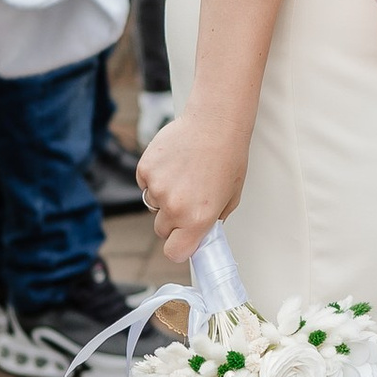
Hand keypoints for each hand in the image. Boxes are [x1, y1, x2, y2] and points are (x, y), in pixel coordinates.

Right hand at [136, 112, 245, 264]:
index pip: (174, 252)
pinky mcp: (145, 169)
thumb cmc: (228, 158)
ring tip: (184, 174)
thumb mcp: (231, 198)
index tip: (182, 240)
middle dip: (172, 220)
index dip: (178, 248)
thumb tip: (200, 234)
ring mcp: (157, 187)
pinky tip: (173, 163)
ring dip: (164, 195)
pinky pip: (145, 183)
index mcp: (198, 219)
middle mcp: (175, 207)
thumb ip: (213, 220)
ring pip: (153, 204)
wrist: (215, 124)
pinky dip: (155, 177)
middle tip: (187, 199)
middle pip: (161, 229)